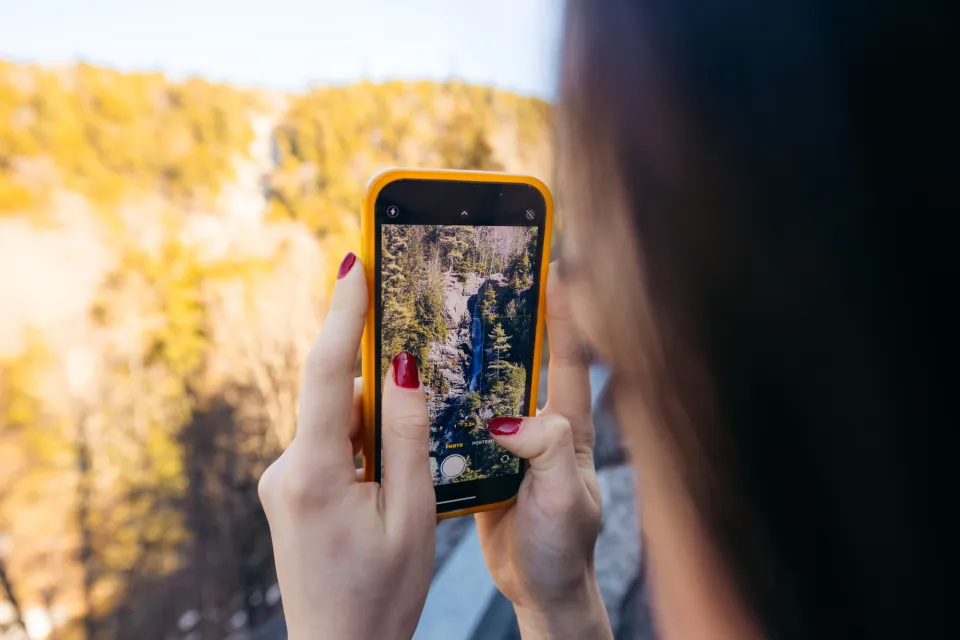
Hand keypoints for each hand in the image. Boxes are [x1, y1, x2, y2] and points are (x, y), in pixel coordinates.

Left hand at [258, 254, 434, 639]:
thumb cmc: (381, 593)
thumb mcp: (412, 516)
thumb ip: (406, 437)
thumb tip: (403, 369)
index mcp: (315, 475)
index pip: (328, 375)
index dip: (343, 312)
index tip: (354, 262)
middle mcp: (286, 470)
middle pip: (336, 396)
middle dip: (377, 374)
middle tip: (412, 344)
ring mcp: (282, 480)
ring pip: (336, 422)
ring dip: (375, 420)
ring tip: (408, 453)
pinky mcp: (289, 490)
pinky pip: (330, 445)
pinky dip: (362, 442)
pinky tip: (388, 474)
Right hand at [476, 266, 611, 638]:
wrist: (540, 589)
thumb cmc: (564, 547)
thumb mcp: (563, 499)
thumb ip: (546, 453)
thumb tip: (508, 420)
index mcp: (567, 427)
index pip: (567, 358)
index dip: (561, 312)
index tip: (549, 264)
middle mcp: (539, 426)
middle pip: (522, 362)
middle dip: (507, 320)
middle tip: (483, 279)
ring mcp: (510, 444)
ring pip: (487, 389)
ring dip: (468, 358)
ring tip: (442, 319)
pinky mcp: (482, 463)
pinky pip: (462, 423)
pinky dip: (444, 401)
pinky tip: (419, 384)